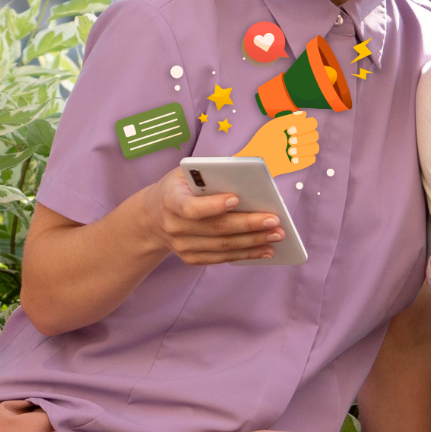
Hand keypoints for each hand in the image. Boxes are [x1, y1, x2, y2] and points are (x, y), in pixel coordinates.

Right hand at [149, 167, 282, 266]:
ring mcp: (182, 246)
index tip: (237, 199)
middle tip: (275, 220)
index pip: (192, 207)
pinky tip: (265, 249)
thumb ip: (209, 173)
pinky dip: (246, 254)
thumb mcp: (185, 173)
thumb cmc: (178, 188)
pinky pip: (222, 258)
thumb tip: (248, 176)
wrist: (152, 217)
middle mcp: (174, 226)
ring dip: (253, 242)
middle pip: (216, 229)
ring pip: (223, 246)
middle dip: (248, 224)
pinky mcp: (191, 258)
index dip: (214, 205)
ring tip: (277, 235)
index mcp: (170, 200)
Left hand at [246, 110, 318, 182]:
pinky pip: (312, 159)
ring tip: (289, 152)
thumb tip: (304, 114)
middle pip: (315, 134)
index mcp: (296, 127)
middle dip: (302, 138)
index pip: (312, 123)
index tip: (289, 130)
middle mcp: (301, 138)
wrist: (260, 159)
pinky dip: (303, 158)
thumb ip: (289, 118)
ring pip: (315, 147)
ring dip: (302, 149)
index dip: (305, 126)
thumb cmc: (264, 141)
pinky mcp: (302, 162)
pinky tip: (291, 160)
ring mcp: (302, 150)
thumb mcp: (275, 126)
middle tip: (288, 141)